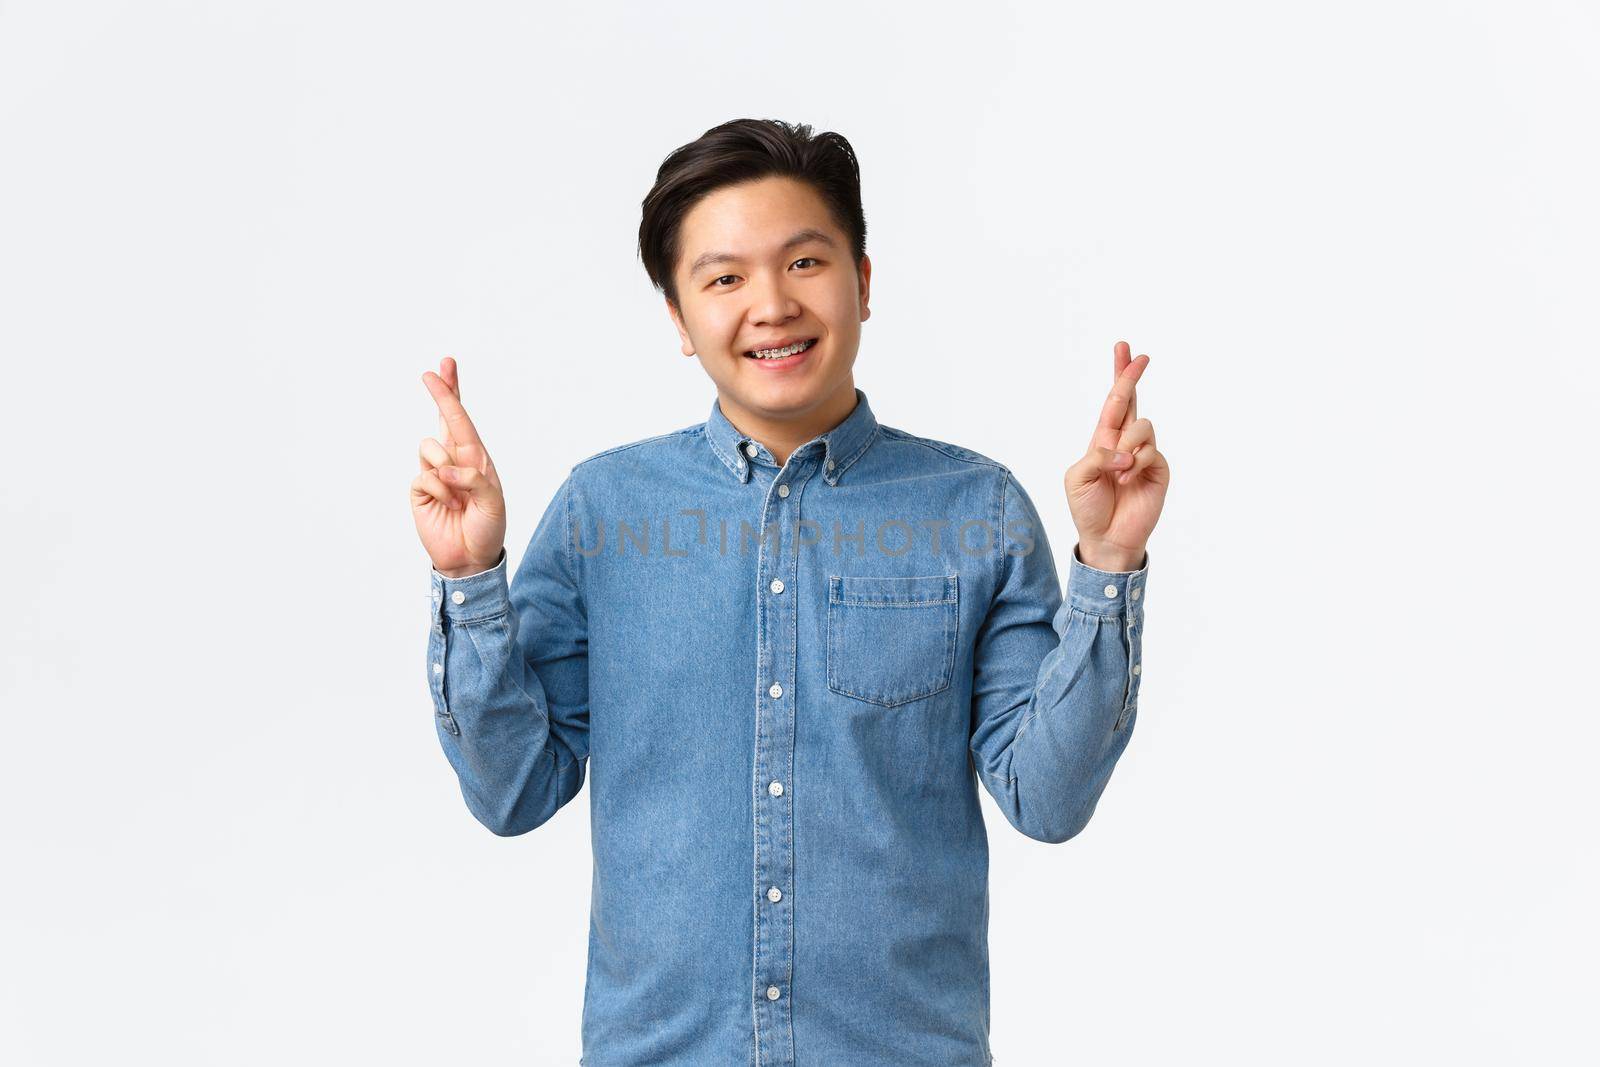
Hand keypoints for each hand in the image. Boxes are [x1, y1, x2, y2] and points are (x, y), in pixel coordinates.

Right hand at [411, 357, 507, 576]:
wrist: (470, 558)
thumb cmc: (488, 528)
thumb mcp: (493, 502)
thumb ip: (474, 480)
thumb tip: (445, 468)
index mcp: (476, 458)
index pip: (462, 419)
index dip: (452, 393)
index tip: (444, 367)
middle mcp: (454, 460)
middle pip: (442, 418)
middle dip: (440, 393)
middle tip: (431, 371)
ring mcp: (435, 473)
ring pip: (429, 447)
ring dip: (446, 470)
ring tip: (458, 498)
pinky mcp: (420, 490)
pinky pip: (422, 475)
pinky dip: (438, 490)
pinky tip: (447, 506)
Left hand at [1063, 341, 1169, 569]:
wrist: (1106, 538)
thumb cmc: (1087, 508)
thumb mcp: (1078, 478)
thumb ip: (1098, 455)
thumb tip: (1125, 451)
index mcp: (1103, 439)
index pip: (1113, 402)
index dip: (1120, 376)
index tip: (1124, 349)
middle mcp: (1125, 442)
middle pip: (1132, 400)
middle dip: (1132, 376)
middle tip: (1140, 355)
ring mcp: (1143, 454)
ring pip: (1142, 426)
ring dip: (1126, 445)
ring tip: (1119, 471)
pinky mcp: (1158, 468)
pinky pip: (1150, 450)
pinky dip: (1136, 462)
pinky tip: (1128, 479)